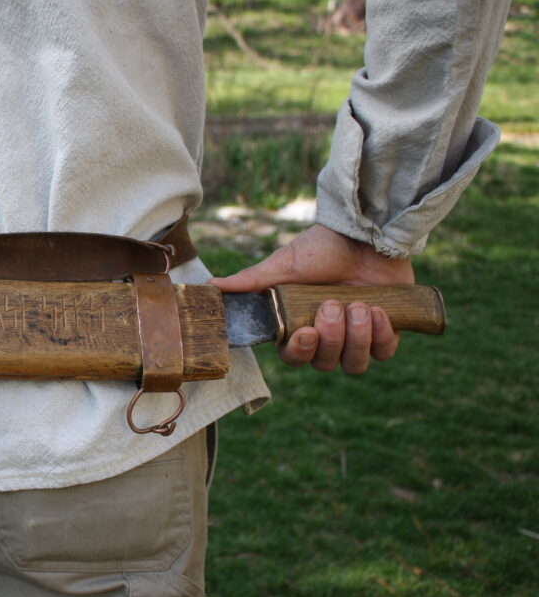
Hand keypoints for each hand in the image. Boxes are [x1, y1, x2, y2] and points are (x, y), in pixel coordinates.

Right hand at [208, 224, 414, 373]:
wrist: (366, 232)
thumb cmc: (321, 248)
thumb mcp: (282, 265)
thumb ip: (250, 282)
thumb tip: (209, 286)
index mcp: (298, 326)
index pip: (294, 357)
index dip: (300, 352)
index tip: (306, 331)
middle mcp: (327, 336)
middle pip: (325, 363)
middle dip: (331, 338)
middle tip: (333, 306)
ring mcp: (358, 336)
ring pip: (354, 364)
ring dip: (356, 338)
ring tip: (359, 305)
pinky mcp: (388, 330)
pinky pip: (385, 352)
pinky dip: (382, 336)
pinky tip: (378, 311)